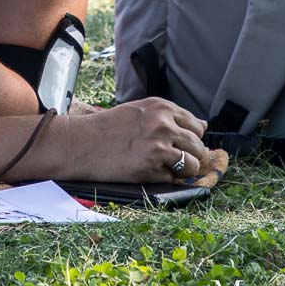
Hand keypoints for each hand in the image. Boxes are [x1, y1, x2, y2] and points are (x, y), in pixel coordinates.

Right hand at [51, 97, 208, 183]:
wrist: (82, 143)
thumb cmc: (109, 127)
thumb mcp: (141, 111)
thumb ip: (171, 117)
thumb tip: (203, 125)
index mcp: (162, 107)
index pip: (196, 126)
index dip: (191, 138)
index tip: (180, 144)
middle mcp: (163, 124)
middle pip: (198, 146)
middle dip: (191, 156)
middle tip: (173, 159)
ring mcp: (158, 147)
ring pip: (192, 164)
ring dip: (184, 170)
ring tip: (165, 167)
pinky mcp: (151, 168)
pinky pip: (173, 178)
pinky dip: (166, 178)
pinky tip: (149, 171)